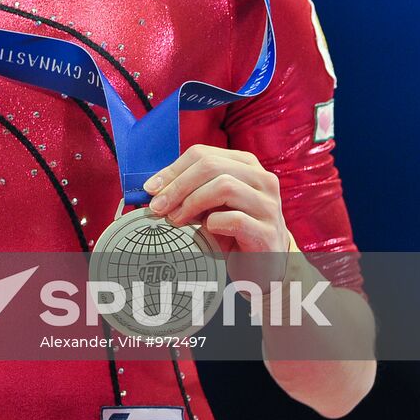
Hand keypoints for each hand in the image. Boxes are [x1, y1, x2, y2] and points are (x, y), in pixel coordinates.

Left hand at [142, 143, 292, 284]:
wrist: (266, 265)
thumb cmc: (233, 232)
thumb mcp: (210, 206)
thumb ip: (189, 192)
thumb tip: (154, 189)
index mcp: (245, 165)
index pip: (202, 154)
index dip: (172, 170)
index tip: (151, 189)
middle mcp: (262, 179)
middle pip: (210, 166)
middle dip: (177, 186)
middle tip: (158, 207)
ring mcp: (268, 205)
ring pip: (224, 186)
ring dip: (191, 202)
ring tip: (176, 219)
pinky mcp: (269, 232)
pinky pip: (234, 219)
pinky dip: (213, 224)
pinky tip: (207, 231)